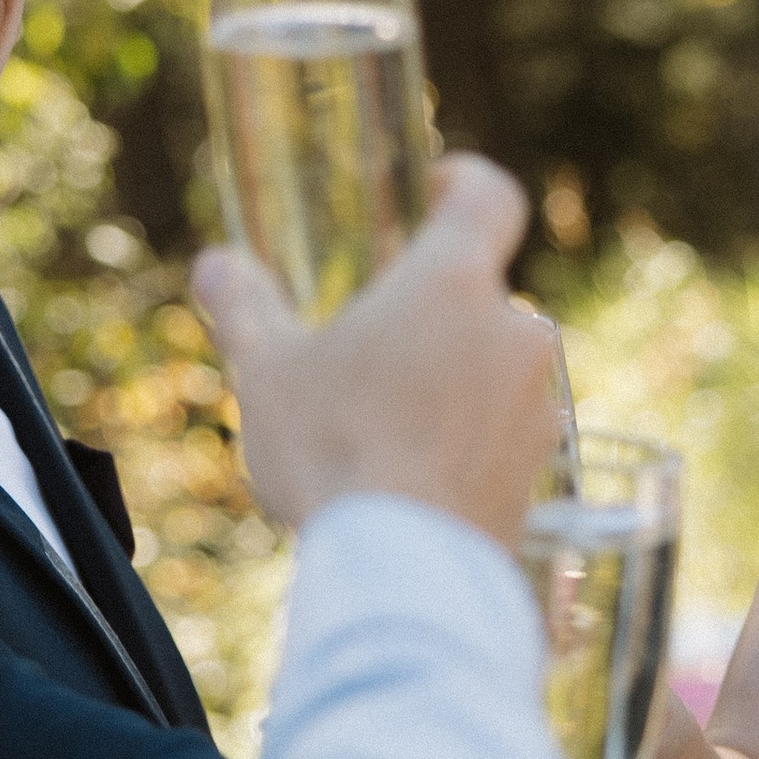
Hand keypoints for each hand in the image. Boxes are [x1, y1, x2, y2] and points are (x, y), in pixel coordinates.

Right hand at [191, 154, 556, 545]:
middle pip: (482, 296)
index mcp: (453, 282)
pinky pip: (504, 435)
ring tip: (385, 426)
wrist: (403, 574)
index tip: (436, 192)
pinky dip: (468, 443)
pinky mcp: (541, 471)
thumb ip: (245, 307)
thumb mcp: (267, 372)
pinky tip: (414, 480)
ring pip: (496, 369)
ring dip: (454, 382)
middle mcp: (514, 331)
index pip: (490, 197)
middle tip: (375, 345)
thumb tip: (217, 265)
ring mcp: (537, 404)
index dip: (465, 183)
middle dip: (435, 314)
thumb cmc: (333, 451)